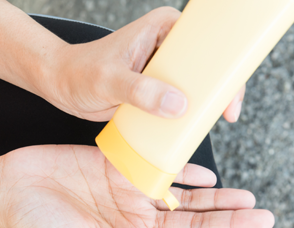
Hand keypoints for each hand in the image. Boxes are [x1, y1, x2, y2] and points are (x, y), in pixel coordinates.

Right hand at [0, 145, 272, 227]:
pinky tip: (208, 176)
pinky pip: (163, 171)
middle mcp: (140, 222)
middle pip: (195, 227)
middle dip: (230, 224)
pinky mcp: (126, 168)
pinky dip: (186, 174)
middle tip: (265, 219)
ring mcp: (135, 195)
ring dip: (218, 201)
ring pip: (187, 201)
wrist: (15, 187)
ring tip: (249, 199)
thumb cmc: (41, 224)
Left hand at [45, 7, 244, 122]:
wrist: (62, 86)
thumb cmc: (80, 73)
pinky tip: (188, 132)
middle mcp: (167, 49)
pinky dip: (185, 119)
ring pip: (195, 89)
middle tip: (226, 113)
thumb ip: (140, 91)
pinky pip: (179, 105)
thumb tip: (178, 105)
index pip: (206, 41)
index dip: (226, 64)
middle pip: (206, 68)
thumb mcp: (109, 80)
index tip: (231, 90)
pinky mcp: (156, 93)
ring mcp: (163, 73)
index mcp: (162, 30)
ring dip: (203, 107)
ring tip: (210, 125)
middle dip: (220, 90)